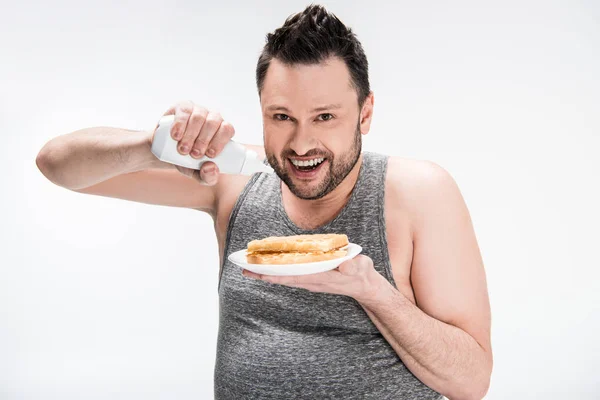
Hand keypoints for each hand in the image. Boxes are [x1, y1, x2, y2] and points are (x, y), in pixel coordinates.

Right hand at [152, 101, 234, 184]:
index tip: (210, 155)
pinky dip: (180, 124)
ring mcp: (197, 111)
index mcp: (221, 132)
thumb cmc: (186, 161)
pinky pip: (184, 110)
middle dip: (204, 140)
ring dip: (191, 134)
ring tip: (183, 149)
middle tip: (194, 154)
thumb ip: (208, 177)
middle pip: (214, 122)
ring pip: (199, 117)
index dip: (220, 141)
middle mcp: (212, 119)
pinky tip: (176, 136)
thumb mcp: (197, 173)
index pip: (227, 130)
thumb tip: (211, 168)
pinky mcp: (182, 107)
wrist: (163, 151)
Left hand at [242, 255, 385, 301]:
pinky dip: (277, 271)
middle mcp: (311, 280)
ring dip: (266, 273)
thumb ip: (353, 266)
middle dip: (263, 274)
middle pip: (283, 278)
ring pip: (284, 277)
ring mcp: (309, 279)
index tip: (260, 273)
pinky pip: (289, 275)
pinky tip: (268, 267)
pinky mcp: (311, 277)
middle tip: (243, 270)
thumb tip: (344, 265)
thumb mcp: (360, 267)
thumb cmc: (361, 274)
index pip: (293, 276)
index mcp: (320, 277)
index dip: (276, 274)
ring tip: (249, 269)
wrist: (364, 285)